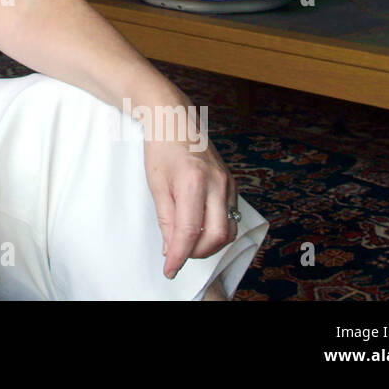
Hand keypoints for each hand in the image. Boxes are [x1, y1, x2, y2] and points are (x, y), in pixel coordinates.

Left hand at [142, 131, 237, 279]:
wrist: (175, 119)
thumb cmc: (161, 148)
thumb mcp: (156, 185)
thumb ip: (166, 219)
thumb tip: (171, 248)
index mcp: (194, 181)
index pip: (190, 231)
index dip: (180, 255)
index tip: (170, 269)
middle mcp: (217, 183)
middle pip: (217, 236)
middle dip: (197, 253)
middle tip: (178, 254)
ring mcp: (228, 183)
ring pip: (229, 230)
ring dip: (210, 244)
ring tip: (188, 242)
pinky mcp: (232, 183)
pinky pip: (230, 216)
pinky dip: (216, 229)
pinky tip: (200, 227)